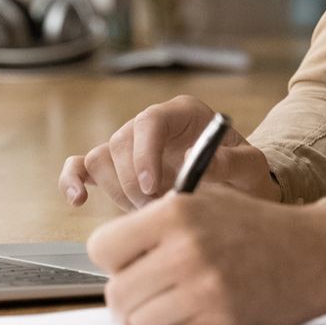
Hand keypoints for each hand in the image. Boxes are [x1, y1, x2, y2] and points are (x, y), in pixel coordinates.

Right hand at [59, 94, 280, 209]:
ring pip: (101, 158)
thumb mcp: (251, 168)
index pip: (151, 121)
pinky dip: (74, 179)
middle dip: (135, 183)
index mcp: (183, 113)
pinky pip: (82, 166)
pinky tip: (78, 200)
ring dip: (118, 190)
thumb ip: (232, 162)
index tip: (154, 188)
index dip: (145, 154)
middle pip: (121, 142)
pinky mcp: (115, 168)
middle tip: (158, 209)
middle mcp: (151, 124)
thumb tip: (197, 161)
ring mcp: (130, 145)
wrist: (236, 190)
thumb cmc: (244, 174)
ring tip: (147, 210)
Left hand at [87, 185, 325, 324]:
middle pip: (115, 292)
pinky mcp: (219, 321)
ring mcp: (202, 289)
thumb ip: (158, 216)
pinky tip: (202, 309)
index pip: (101, 247)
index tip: (131, 261)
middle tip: (150, 289)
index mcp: (175, 212)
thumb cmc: (257, 226)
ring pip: (137, 320)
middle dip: (129, 295)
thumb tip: (111, 248)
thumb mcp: (207, 198)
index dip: (114, 258)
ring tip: (174, 301)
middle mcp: (184, 249)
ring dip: (150, 316)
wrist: (316, 252)